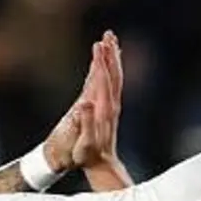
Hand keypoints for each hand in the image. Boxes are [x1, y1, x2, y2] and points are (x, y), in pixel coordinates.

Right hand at [72, 32, 122, 168]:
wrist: (102, 165)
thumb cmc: (88, 156)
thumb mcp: (85, 142)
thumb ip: (85, 122)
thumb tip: (85, 103)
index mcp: (103, 110)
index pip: (103, 81)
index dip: (101, 63)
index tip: (98, 46)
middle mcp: (111, 105)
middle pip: (113, 75)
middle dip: (110, 54)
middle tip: (108, 34)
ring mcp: (113, 106)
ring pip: (116, 77)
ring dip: (113, 58)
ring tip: (112, 40)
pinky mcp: (111, 108)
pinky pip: (114, 83)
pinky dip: (112, 69)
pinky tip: (110, 62)